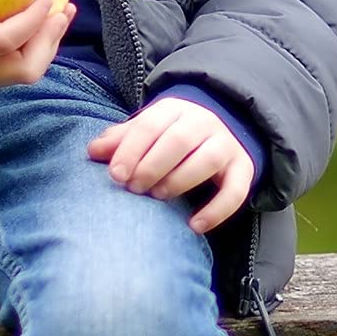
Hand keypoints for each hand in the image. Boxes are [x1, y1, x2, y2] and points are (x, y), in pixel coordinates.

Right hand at [0, 0, 72, 90]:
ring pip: (26, 71)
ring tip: (61, 13)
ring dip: (47, 44)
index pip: (5, 42)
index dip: (32, 21)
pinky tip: (40, 22)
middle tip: (62, 8)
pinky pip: (16, 67)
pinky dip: (34, 46)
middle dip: (50, 39)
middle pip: (26, 68)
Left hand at [88, 96, 255, 233]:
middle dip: (152, 167)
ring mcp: (226, 145)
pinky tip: (195, 226)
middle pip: (179, 140)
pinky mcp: (244, 168)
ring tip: (158, 197)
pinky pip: (235, 191)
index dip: (131, 150)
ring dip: (179, 181)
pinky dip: (217, 210)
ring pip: (208, 160)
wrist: (223, 126)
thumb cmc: (172, 134)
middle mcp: (204, 122)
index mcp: (175, 109)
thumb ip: (121, 140)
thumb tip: (92, 151)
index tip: (115, 175)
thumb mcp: (147, 130)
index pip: (150, 125)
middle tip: (134, 188)